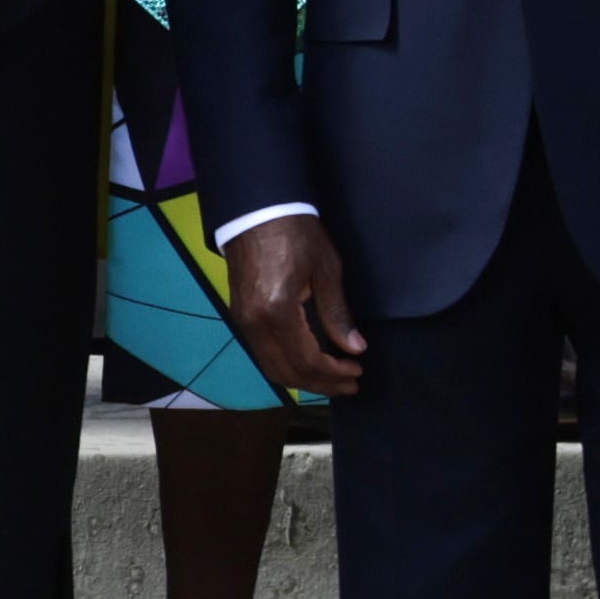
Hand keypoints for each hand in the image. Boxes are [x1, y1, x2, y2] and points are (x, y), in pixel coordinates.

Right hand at [227, 212, 372, 403]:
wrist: (256, 213)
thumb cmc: (297, 235)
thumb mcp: (326, 271)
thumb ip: (337, 314)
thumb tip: (355, 349)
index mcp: (276, 312)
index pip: (306, 360)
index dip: (334, 372)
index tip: (358, 372)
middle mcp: (254, 324)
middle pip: (286, 371)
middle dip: (320, 383)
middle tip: (351, 384)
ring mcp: (243, 322)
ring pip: (271, 367)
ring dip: (303, 379)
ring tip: (334, 380)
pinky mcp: (241, 317)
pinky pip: (264, 354)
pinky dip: (288, 366)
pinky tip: (309, 365)